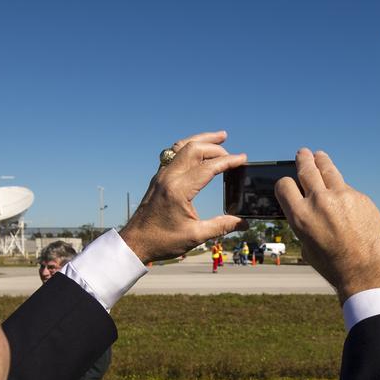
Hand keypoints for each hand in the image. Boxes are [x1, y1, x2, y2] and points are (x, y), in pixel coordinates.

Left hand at [119, 131, 247, 262]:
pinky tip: (198, 149)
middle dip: (216, 147)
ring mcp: (161, 175)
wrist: (135, 243)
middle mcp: (169, 177)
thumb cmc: (162, 241)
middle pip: (194, 149)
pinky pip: (174, 153)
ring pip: (182, 146)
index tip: (243, 159)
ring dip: (202, 139)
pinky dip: (189, 147)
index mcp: (178, 190)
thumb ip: (221, 226)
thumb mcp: (195, 236)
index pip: (208, 167)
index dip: (228, 161)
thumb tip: (244, 224)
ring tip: (220, 136)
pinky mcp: (158, 178)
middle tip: (233, 154)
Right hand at [275, 149, 379, 302]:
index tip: (289, 184)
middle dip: (303, 159)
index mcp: (300, 215)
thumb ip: (304, 221)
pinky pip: (347, 188)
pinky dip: (343, 190)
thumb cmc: (333, 264)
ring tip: (319, 156)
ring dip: (322, 161)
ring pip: (329, 169)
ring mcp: (342, 196)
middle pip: (306, 169)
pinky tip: (343, 198)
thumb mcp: (307, 245)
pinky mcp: (361, 197)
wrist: (365, 271)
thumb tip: (305, 207)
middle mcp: (319, 201)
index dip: (285, 184)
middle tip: (303, 154)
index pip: (284, 184)